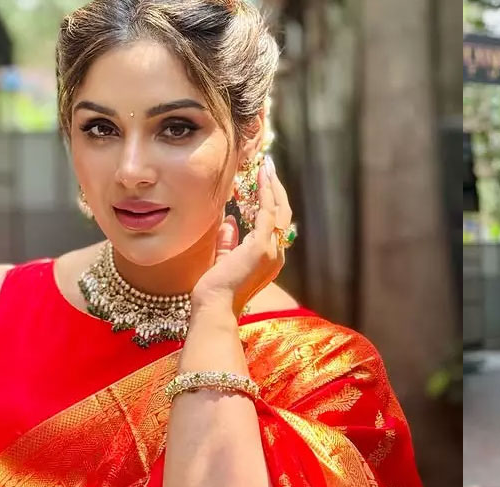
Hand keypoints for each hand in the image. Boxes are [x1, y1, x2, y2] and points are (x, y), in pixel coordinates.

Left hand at [191, 157, 292, 310]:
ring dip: (273, 187)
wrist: (215, 307)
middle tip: (268, 167)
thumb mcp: (223, 260)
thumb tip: (230, 221)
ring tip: (266, 167)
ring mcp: (272, 250)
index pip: (276, 225)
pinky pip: (268, 213)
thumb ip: (228, 241)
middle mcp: (277, 254)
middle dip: (276, 189)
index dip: (272, 202)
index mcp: (269, 259)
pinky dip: (265, 194)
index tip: (264, 183)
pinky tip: (260, 178)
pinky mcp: (261, 246)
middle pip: (284, 215)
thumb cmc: (216, 290)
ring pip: (280, 211)